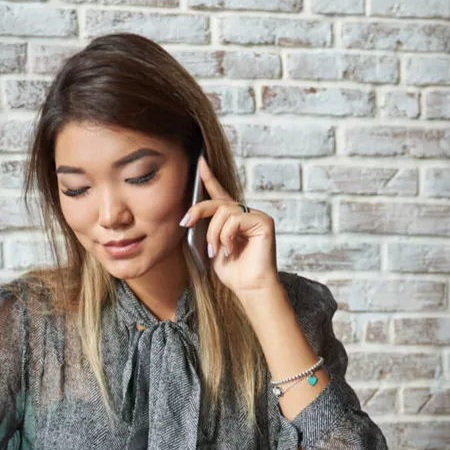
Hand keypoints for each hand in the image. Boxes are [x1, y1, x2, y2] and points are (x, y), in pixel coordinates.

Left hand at [180, 156, 279, 296]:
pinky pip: (235, 219)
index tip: (200, 161)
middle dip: (198, 211)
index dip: (209, 178)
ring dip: (213, 233)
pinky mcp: (264, 221)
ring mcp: (255, 216)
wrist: (249, 287)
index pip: (219, 194)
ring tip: (216, 250)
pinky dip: (227, 236)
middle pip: (217, 201)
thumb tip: (190, 216)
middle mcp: (245, 213)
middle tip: (186, 223)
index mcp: (232, 218)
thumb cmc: (233, 272)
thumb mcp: (210, 246)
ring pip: (224, 211)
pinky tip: (231, 250)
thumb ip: (204, 228)